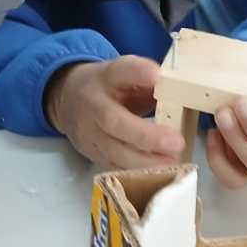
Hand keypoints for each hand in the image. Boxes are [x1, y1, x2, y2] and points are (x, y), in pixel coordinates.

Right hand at [45, 56, 184, 168]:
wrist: (69, 101)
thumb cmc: (108, 86)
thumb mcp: (123, 72)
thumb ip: (144, 76)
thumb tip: (170, 83)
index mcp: (104, 78)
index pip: (119, 71)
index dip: (137, 72)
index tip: (156, 75)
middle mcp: (93, 105)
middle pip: (113, 121)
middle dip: (146, 136)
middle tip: (177, 143)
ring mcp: (89, 134)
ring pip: (114, 152)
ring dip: (147, 162)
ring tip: (174, 163)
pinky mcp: (93, 155)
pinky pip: (116, 168)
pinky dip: (138, 174)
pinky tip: (161, 174)